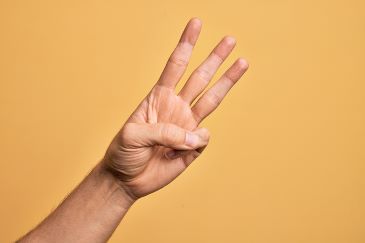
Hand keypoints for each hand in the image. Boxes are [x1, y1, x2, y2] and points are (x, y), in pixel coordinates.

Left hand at [102, 18, 248, 199]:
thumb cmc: (123, 153)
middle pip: (200, 77)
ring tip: (243, 62)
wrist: (126, 179)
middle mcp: (176, 108)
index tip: (196, 23)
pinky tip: (180, 152)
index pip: (175, 66)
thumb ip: (165, 132)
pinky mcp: (193, 148)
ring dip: (227, 81)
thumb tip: (196, 136)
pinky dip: (196, 143)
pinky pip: (203, 140)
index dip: (186, 45)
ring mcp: (187, 127)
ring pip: (212, 100)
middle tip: (230, 39)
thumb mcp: (133, 136)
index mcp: (159, 98)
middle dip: (215, 58)